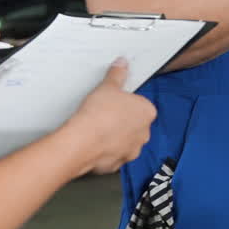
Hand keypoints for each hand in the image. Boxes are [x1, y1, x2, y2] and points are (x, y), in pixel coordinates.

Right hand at [64, 60, 156, 174]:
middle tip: (104, 114)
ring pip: (124, 141)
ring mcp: (131, 151)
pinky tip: (92, 142)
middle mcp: (144, 134)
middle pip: (134, 124)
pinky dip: (104, 150)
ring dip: (114, 137)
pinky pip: (112, 155)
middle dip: (122, 121)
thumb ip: (117, 74)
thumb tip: (122, 63)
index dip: (126, 103)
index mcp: (147, 113)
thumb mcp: (108, 87)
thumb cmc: (98, 114)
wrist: (81, 142)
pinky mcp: (117, 165)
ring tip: (96, 129)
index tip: (114, 102)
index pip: (141, 104)